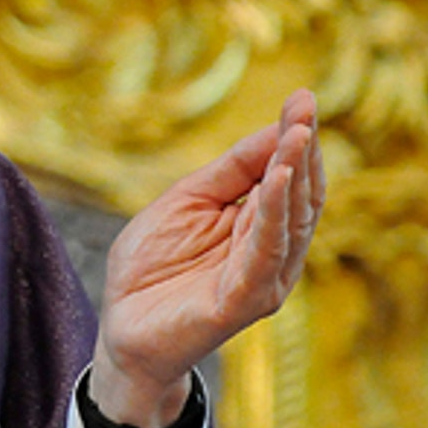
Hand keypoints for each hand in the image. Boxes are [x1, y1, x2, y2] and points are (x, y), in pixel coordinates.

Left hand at [90, 89, 324, 427]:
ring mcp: (263, 278)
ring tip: (297, 135)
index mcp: (258, 227)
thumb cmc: (151, 267)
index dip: (294, 137)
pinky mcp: (244, 300)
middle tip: (305, 109)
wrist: (121, 330)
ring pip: (288, 221)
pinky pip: (264, 253)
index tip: (302, 97)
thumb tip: (273, 130)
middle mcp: (272, 252)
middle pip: (298, 194)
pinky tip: (276, 181)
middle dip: (301, 149)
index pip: (287, 176)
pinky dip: (272, 215)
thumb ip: (229, 172)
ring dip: (293, 175)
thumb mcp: (185, 202)